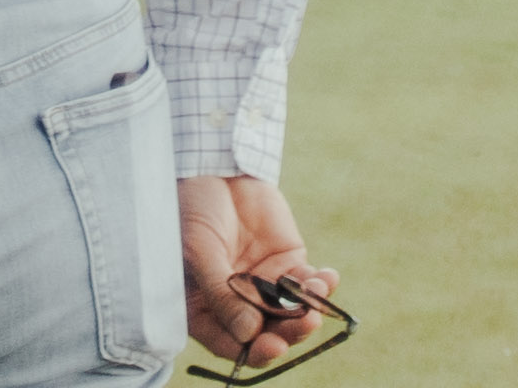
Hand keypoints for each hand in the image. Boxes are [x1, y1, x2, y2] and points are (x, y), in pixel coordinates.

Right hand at [183, 174, 333, 367]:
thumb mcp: (199, 251)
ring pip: (290, 314)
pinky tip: (326, 278)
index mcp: (204, 309)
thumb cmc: (191, 209)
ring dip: (307, 311)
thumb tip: (249, 334)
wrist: (213, 166)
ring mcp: (263, 287)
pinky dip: (320, 286)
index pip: (230, 343)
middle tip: (305, 323)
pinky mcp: (287, 265)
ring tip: (316, 295)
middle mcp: (235, 305)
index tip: (272, 347)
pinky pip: (307, 286)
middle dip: (287, 333)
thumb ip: (222, 292)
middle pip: (266, 333)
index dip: (251, 351)